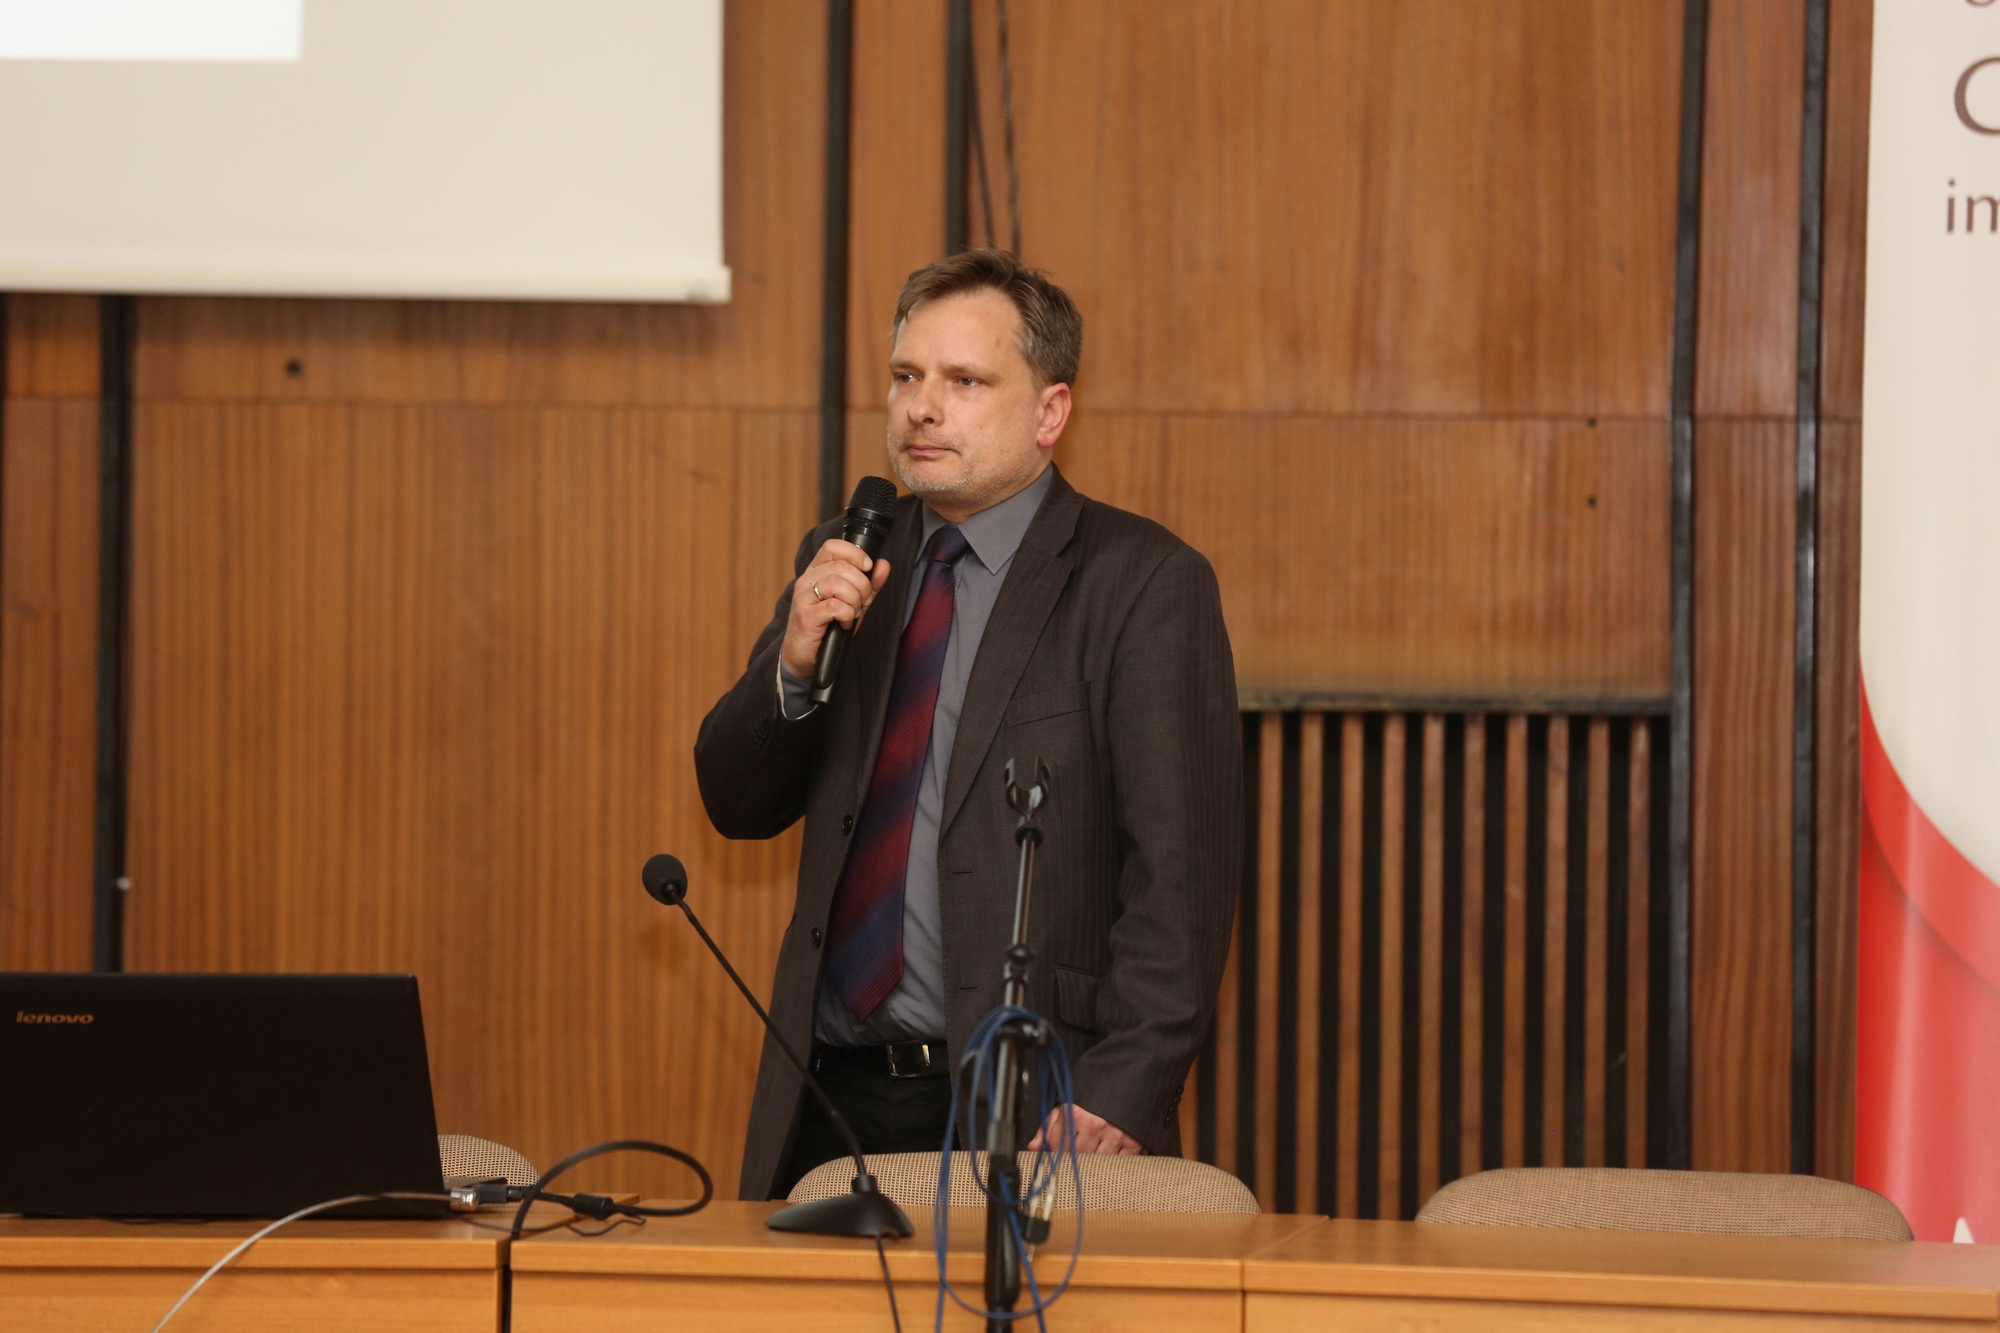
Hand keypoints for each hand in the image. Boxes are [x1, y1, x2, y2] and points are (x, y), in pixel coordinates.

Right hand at [780, 539, 892, 679]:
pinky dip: (847, 615)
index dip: (855, 553)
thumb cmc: (828, 627)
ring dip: (854, 601)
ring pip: (837, 584)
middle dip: (862, 585)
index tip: (868, 567)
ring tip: (853, 613)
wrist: (805, 656)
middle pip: (840, 566)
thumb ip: (869, 584)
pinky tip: (845, 623)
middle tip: (863, 602)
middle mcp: (807, 580)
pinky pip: (834, 606)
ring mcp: (803, 597)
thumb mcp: (854, 602)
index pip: (833, 546)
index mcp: (817, 571)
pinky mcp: (805, 616)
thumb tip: (884, 564)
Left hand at [1025, 1104, 1141, 1154]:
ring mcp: (1114, 1135)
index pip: (1056, 1146)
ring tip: (1090, 1155)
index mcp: (1075, 1113)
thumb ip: (1048, 1125)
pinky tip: (1107, 1158)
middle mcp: (1094, 1125)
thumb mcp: (1066, 1104)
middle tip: (1073, 1155)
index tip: (1056, 1149)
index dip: (1053, 1149)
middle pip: (1075, 1158)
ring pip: (1094, 1164)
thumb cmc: (1093, 1097)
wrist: (1127, 1085)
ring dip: (1091, 1164)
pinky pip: (1116, 1165)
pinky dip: (1110, 1165)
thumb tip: (1034, 1147)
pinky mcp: (1132, 1144)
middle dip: (1072, 1158)